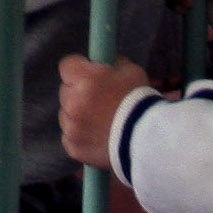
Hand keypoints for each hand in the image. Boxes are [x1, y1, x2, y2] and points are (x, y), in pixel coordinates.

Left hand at [57, 55, 153, 171]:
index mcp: (83, 79)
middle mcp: (71, 102)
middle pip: (66, 91)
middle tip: (97, 100)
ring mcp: (70, 127)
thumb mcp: (131, 72)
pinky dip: (79, 136)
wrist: (146, 140)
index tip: (89, 74)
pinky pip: (69, 137)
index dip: (78, 68)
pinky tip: (96, 138)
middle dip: (77, 93)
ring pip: (66, 115)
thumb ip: (113, 65)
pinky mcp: (72, 147)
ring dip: (77, 115)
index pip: (66, 65)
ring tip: (99, 123)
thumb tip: (105, 65)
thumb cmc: (139, 102)